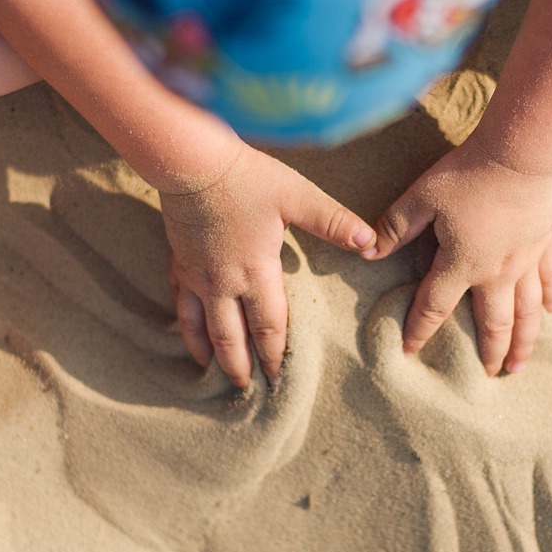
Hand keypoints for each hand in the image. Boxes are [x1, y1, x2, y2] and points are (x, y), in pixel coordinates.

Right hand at [162, 144, 375, 388]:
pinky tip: (188, 335)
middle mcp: (223, 282)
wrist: (190, 160)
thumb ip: (334, 222)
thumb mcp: (297, 196)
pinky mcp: (179, 262)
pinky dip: (186, 327)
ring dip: (211, 354)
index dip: (275, 354)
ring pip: (201, 327)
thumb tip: (372, 244)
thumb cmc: (246, 177)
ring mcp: (196, 275)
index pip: (269, 326)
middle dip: (242, 366)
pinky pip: (180, 304)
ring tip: (217, 375)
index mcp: (256, 272)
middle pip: (232, 337)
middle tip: (249, 390)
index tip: (280, 378)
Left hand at [366, 139, 551, 375]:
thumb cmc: (467, 173)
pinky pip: (550, 279)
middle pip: (492, 323)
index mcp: (460, 264)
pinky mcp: (545, 243)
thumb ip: (394, 227)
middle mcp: (496, 272)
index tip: (410, 351)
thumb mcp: (421, 197)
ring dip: (524, 341)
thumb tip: (366, 251)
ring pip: (527, 312)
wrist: (520, 153)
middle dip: (488, 352)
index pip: (434, 306)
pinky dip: (551, 298)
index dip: (419, 330)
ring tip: (519, 366)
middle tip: (487, 376)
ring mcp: (525, 261)